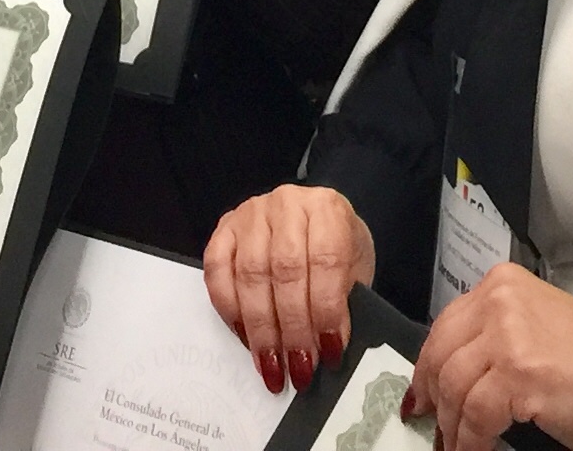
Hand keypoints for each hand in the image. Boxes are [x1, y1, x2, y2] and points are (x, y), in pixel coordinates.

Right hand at [203, 183, 371, 393]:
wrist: (316, 222)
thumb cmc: (338, 249)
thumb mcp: (355, 270)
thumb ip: (346, 303)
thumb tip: (329, 348)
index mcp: (327, 208)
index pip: (326, 260)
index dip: (326, 310)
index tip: (330, 351)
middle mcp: (286, 203)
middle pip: (285, 270)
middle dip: (292, 328)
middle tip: (299, 369)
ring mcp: (250, 214)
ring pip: (250, 274)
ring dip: (262, 328)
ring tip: (273, 366)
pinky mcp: (224, 228)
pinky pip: (216, 271)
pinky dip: (229, 309)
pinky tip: (246, 338)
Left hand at [408, 264, 572, 450]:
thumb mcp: (530, 328)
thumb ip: (489, 337)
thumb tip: (444, 378)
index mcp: (501, 284)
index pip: (445, 328)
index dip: (428, 368)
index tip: (422, 397)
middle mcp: (500, 300)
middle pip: (441, 356)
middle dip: (433, 399)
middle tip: (437, 429)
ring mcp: (507, 334)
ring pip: (453, 387)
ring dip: (451, 426)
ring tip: (457, 446)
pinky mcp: (518, 371)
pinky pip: (476, 415)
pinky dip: (470, 441)